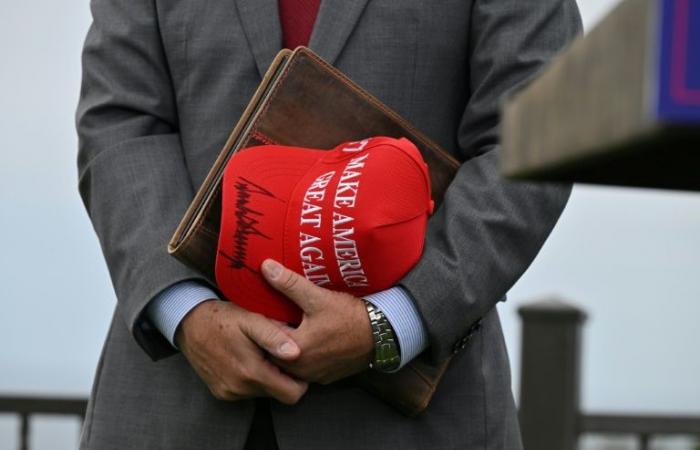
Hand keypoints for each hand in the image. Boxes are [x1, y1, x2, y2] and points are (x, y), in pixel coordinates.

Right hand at [176, 299, 307, 404]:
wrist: (189, 323)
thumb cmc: (223, 318)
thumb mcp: (251, 320)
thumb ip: (274, 337)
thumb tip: (297, 353)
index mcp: (251, 372)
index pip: (293, 394)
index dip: (302, 380)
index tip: (300, 362)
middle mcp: (240, 388)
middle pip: (280, 395)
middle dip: (287, 378)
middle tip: (285, 354)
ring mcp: (229, 393)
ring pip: (265, 393)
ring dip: (270, 377)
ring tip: (267, 354)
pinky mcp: (221, 393)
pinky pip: (249, 392)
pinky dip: (254, 379)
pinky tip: (251, 359)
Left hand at [261, 259, 373, 384]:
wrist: (382, 334)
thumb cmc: (350, 317)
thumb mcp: (318, 297)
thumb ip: (289, 284)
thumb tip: (266, 267)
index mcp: (294, 350)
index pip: (264, 336)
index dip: (261, 320)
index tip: (260, 307)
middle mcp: (301, 369)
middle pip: (274, 352)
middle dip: (272, 336)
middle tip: (272, 316)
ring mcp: (314, 376)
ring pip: (288, 363)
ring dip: (285, 348)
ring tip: (288, 327)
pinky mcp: (325, 377)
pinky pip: (305, 368)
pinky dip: (302, 356)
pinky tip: (307, 340)